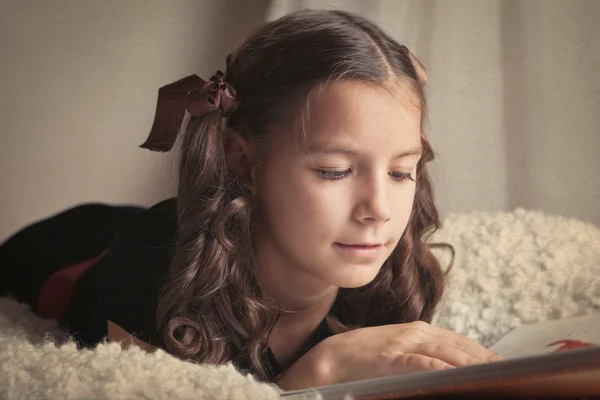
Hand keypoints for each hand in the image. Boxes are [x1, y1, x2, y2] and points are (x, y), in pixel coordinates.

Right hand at [277, 320, 502, 390]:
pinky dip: (439, 367)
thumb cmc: (367, 358)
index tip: (506, 366)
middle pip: (460, 346)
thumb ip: (425, 355)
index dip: (485, 354)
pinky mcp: (391, 358)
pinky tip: (453, 373)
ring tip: (495, 373)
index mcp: (420, 331)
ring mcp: (403, 344)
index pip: (461, 342)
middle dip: (487, 360)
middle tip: (512, 372)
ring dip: (472, 363)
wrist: (332, 358)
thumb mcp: (400, 350)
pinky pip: (420, 362)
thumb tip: (451, 368)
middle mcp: (416, 334)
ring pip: (446, 352)